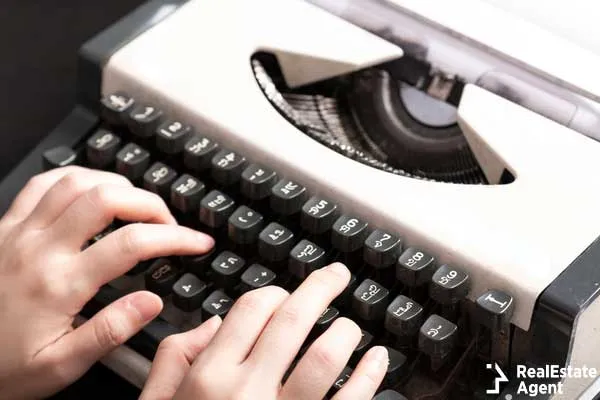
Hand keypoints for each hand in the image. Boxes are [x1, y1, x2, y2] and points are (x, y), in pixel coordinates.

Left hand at [0, 166, 213, 398]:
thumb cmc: (4, 367)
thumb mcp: (60, 366)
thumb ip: (108, 332)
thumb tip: (150, 302)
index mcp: (59, 284)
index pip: (132, 244)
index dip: (176, 238)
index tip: (198, 243)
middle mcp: (40, 249)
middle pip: (107, 199)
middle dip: (151, 204)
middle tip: (170, 223)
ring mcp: (19, 232)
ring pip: (76, 182)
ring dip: (117, 186)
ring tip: (138, 204)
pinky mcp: (5, 227)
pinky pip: (41, 184)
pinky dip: (74, 177)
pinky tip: (91, 189)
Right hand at [140, 263, 388, 399]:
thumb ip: (173, 358)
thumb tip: (212, 324)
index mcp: (208, 377)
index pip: (250, 309)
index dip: (273, 292)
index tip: (284, 292)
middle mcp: (246, 392)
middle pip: (292, 321)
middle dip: (320, 289)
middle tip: (336, 276)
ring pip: (326, 358)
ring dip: (345, 332)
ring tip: (350, 325)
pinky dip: (369, 376)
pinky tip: (377, 361)